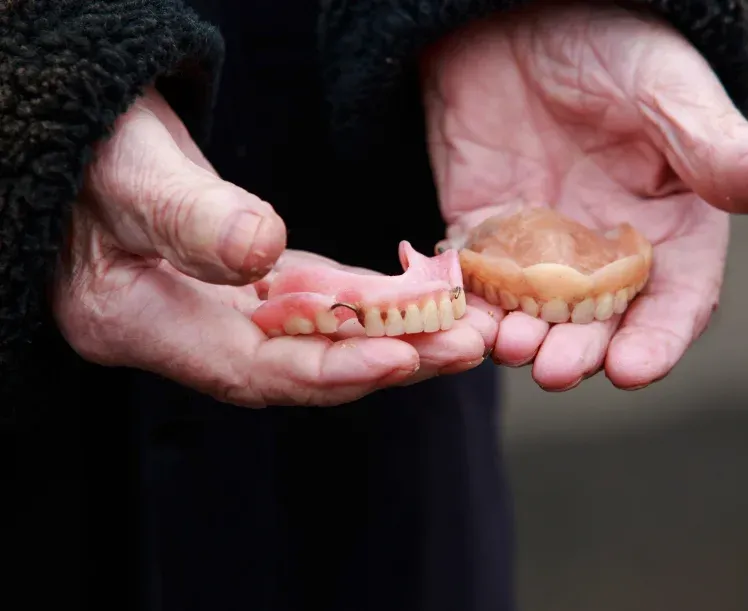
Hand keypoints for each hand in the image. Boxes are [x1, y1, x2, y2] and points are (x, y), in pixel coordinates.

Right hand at [54, 89, 491, 407]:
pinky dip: (370, 301)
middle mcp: (188, 330)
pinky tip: (423, 298)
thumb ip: (187, 216)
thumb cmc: (87, 142)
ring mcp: (220, 308)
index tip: (402, 358)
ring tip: (465, 328)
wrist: (83, 130)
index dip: (330, 369)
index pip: (250, 369)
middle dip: (386, 359)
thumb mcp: (128, 170)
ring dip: (394, 333)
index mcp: (140, 323)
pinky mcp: (247, 279)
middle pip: (300, 364)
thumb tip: (260, 251)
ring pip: (318, 335)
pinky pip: (316, 299)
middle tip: (465, 347)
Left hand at [422, 4, 747, 390]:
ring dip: (520, 339)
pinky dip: (467, 307)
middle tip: (554, 369)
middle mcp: (605, 253)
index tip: (633, 370)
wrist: (517, 16)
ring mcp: (539, 248)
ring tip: (506, 347)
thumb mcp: (669, 93)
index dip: (658, 339)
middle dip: (579, 350)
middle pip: (598, 323)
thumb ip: (723, 149)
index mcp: (668, 229)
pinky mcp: (481, 234)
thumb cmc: (610, 45)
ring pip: (533, 314)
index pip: (675, 301)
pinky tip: (456, 322)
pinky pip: (473, 283)